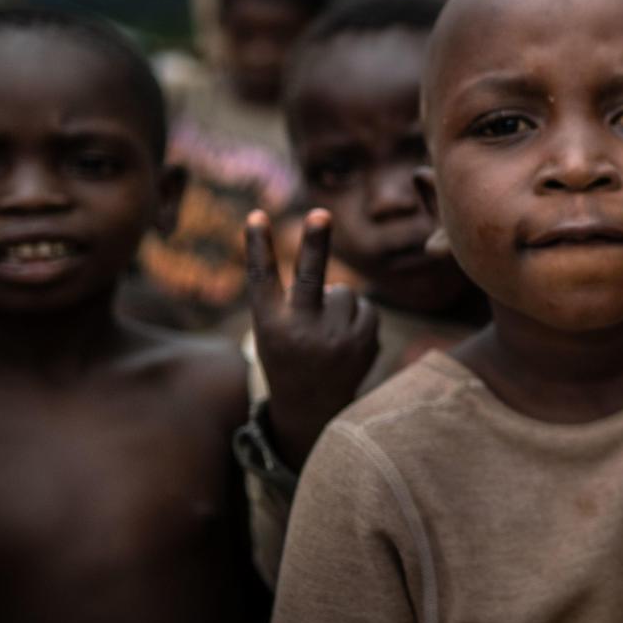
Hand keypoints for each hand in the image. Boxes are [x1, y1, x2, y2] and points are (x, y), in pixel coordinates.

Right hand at [247, 210, 379, 465]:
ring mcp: (334, 339)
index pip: (261, 279)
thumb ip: (288, 294)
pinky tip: (344, 343)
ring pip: (343, 291)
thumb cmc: (287, 355)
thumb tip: (322, 248)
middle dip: (315, 244)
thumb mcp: (273, 329)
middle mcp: (299, 331)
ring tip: (325, 335)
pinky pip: (365, 307)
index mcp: (269, 325)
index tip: (256, 215)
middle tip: (320, 214)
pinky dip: (357, 317)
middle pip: (309, 278)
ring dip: (338, 304)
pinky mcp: (364, 343)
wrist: (313, 409)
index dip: (258, 245)